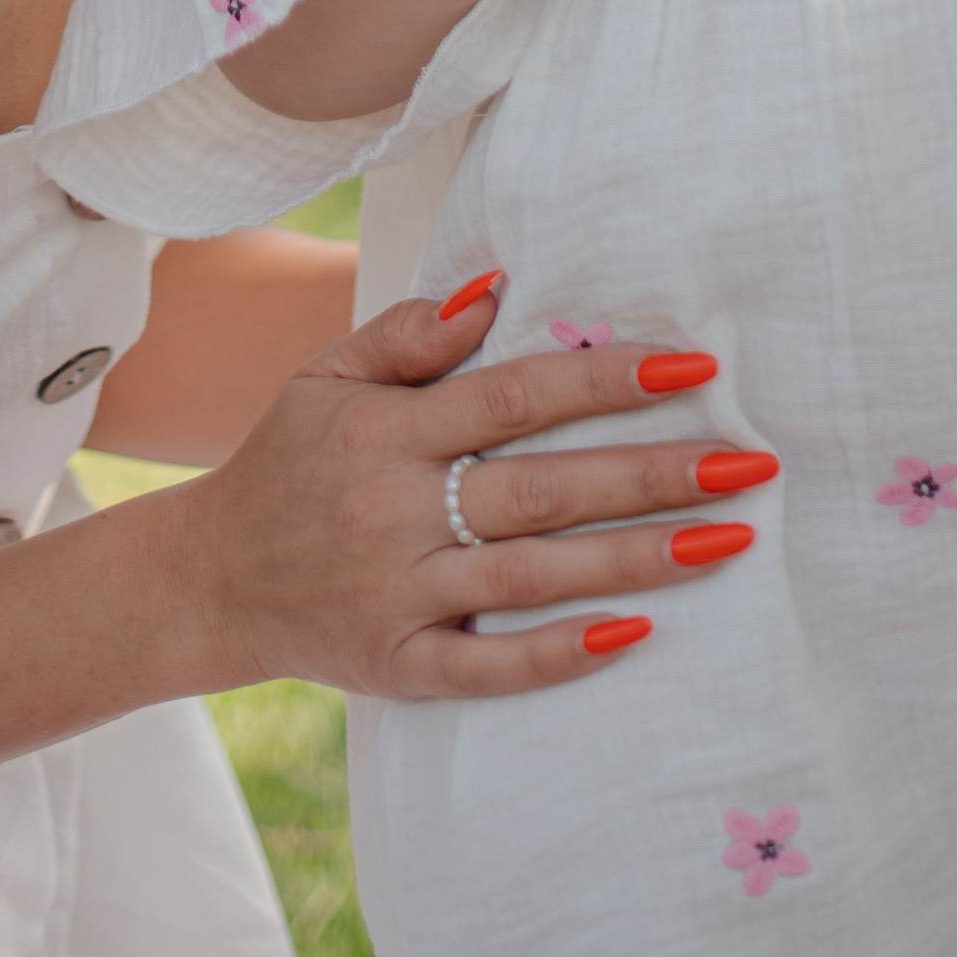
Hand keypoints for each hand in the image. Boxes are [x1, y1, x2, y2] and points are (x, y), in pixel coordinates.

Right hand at [173, 280, 771, 699]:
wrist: (208, 578)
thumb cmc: (287, 461)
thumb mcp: (325, 375)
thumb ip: (407, 334)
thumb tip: (494, 290)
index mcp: (386, 429)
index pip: (515, 395)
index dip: (604, 377)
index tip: (693, 364)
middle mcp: (396, 508)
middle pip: (543, 486)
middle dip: (652, 472)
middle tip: (749, 462)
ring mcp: (398, 592)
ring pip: (532, 572)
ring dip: (636, 558)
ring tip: (727, 541)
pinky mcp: (397, 666)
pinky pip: (487, 664)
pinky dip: (559, 651)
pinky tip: (634, 636)